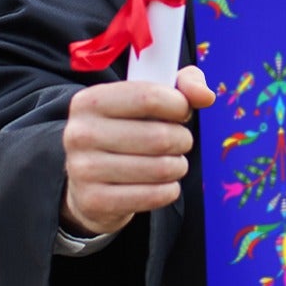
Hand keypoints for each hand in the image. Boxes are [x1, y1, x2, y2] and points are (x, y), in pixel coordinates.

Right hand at [60, 64, 216, 237]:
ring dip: (178, 166)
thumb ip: (183, 85)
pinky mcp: (94, 201)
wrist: (89, 181)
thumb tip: (205, 96)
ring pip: (161, 168)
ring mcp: (83, 169)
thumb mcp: (148, 98)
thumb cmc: (127, 130)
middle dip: (182, 140)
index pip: (149, 97)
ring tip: (171, 162)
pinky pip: (154, 196)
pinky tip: (162, 184)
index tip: (182, 112)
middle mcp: (80, 133)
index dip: (179, 105)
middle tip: (179, 142)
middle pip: (159, 137)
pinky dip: (169, 190)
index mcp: (90, 101)